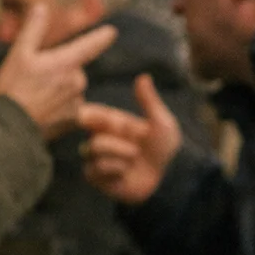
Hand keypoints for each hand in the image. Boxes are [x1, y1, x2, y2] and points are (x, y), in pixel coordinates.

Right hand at [0, 4, 116, 138]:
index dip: (102, 37)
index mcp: (66, 62)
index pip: (90, 45)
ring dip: (60, 92)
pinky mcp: (73, 121)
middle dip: (59, 72)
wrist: (8, 128)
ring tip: (34, 100)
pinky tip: (43, 114)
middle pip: (74, 70)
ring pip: (72, 91)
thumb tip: (41, 7)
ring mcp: (77, 103)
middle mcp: (77, 82)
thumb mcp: (18, 54)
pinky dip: (60, 109)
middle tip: (34, 82)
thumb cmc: (12, 89)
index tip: (112, 32)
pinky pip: (72, 110)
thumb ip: (33, 29)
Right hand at [78, 74, 181, 204]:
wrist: (167, 178)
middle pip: (92, 131)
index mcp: (113, 122)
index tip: (87, 115)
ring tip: (134, 160)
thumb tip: (144, 76)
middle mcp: (102, 138)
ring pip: (92, 149)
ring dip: (119, 154)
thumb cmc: (164, 148)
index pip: (89, 113)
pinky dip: (114, 169)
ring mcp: (97, 157)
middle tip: (135, 150)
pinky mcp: (97, 177)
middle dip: (115, 142)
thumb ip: (149, 101)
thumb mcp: (161, 122)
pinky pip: (94, 169)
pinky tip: (125, 173)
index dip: (87, 114)